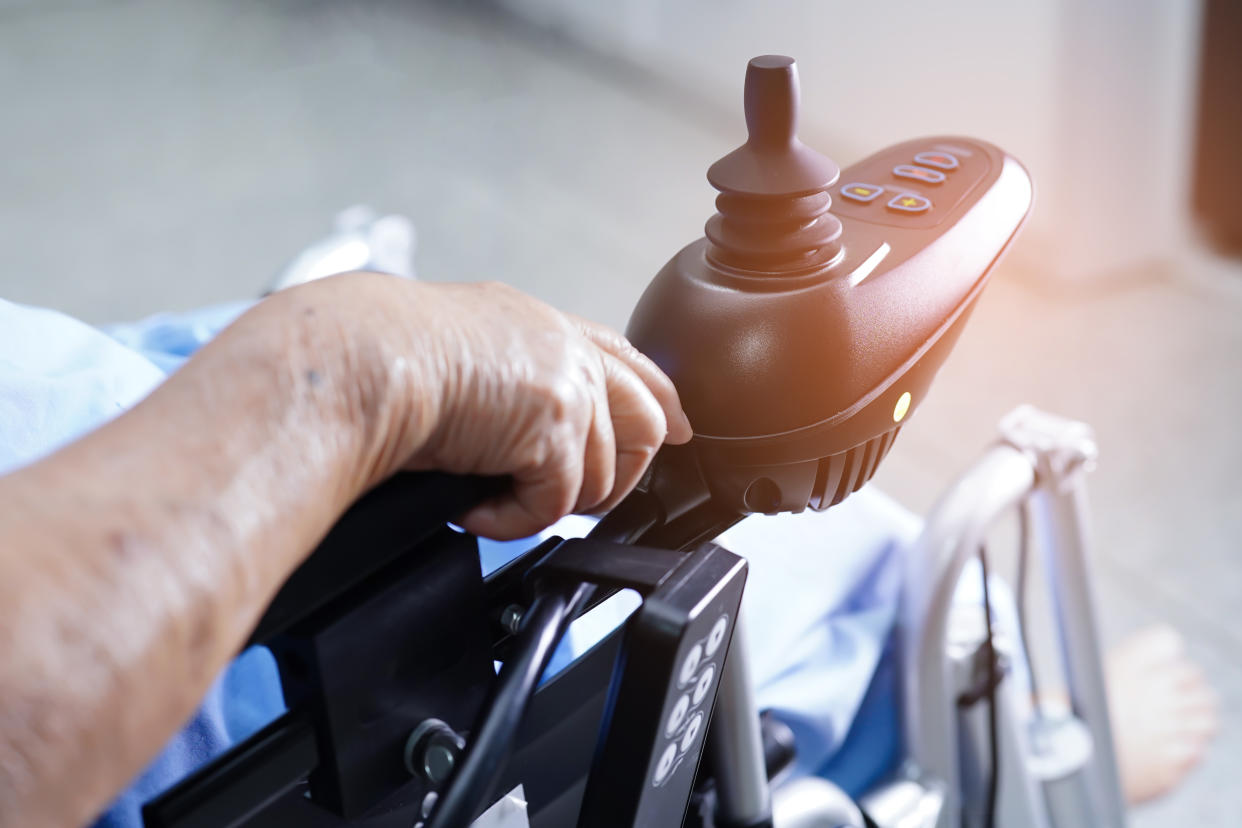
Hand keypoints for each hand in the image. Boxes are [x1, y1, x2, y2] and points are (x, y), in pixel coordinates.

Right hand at [284, 274, 691, 539]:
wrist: (357, 359)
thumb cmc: (378, 355)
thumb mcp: (461, 354)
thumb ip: (508, 380)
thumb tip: (516, 435)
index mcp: (543, 326)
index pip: (630, 360)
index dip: (660, 400)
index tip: (677, 429)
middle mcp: (565, 348)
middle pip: (646, 422)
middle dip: (616, 475)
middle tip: (565, 499)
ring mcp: (566, 383)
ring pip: (600, 478)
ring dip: (546, 503)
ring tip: (493, 499)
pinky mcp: (553, 425)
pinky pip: (555, 505)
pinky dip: (511, 520)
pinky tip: (474, 508)